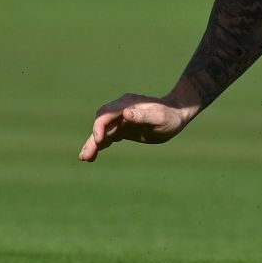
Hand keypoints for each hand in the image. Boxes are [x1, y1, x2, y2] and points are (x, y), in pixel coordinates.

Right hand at [79, 93, 196, 161]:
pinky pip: (108, 137)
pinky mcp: (123, 128)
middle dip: (92, 139)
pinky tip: (93, 156)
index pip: (106, 114)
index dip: (99, 127)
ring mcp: (121, 119)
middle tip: (85, 156)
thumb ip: (142, 115)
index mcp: (126, 104)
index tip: (99, 140)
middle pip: (100, 124)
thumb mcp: (159, 117)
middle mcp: (120, 110)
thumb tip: (125, 113)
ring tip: (85, 158)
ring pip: (102, 132)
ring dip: (93, 144)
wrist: (177, 115)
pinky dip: (100, 145)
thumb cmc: (170, 116)